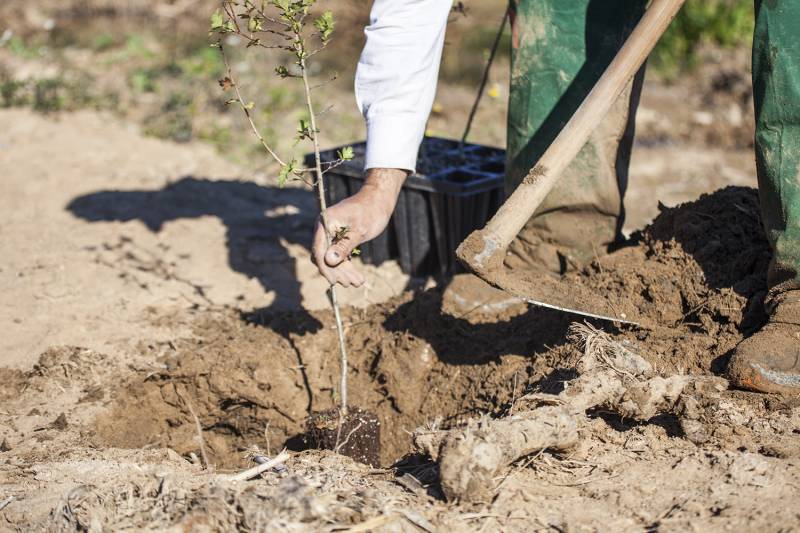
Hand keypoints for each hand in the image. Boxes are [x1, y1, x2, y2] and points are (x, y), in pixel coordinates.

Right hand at [312, 168, 407, 286]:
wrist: (379, 200)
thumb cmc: (371, 211)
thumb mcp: (359, 230)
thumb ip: (344, 246)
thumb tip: (329, 261)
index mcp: (325, 223)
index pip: (319, 250)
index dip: (325, 267)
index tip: (334, 281)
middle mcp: (325, 228)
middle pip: (324, 256)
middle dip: (337, 272)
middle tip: (350, 284)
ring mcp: (331, 233)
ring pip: (332, 258)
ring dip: (343, 271)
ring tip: (358, 283)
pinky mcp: (339, 237)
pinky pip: (339, 255)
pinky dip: (347, 265)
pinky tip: (357, 276)